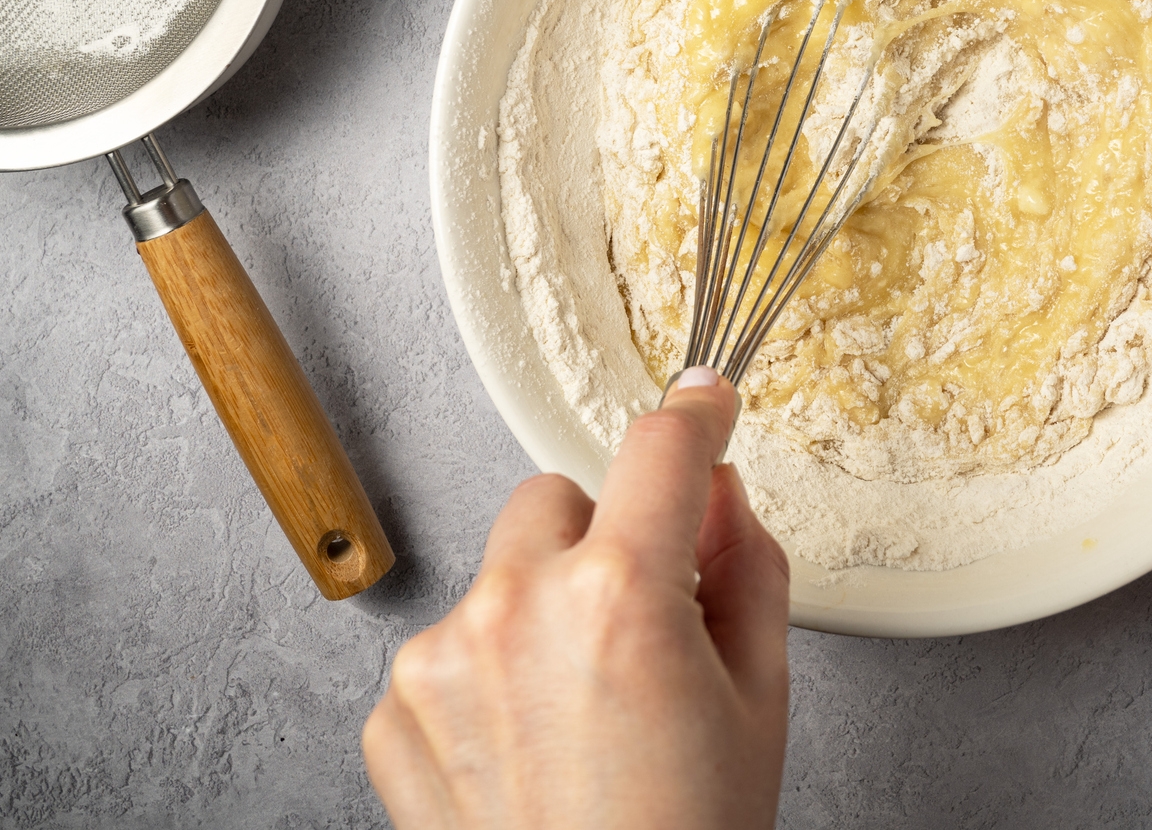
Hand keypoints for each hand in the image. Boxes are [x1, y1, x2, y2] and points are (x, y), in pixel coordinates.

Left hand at [362, 368, 789, 828]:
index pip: (660, 450)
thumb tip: (719, 492)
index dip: (695, 414)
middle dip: (604, 536)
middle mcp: (514, 609)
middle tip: (640, 623)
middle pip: (558, 497)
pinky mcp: (392, 710)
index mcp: (620, 596)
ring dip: (540, 605)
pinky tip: (529, 747)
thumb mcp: (759, 701)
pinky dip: (487, 674)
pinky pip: (451, 643)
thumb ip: (747, 568)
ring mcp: (439, 660)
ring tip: (580, 711)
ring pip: (499, 570)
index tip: (704, 403)